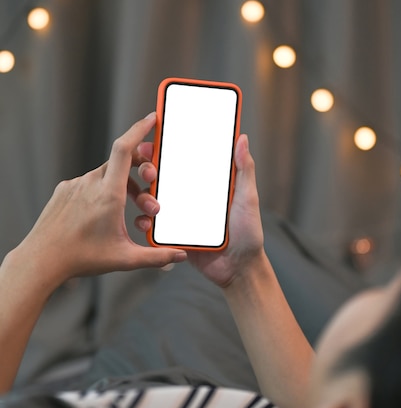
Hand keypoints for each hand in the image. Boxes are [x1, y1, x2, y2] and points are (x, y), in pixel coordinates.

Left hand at [17, 114, 186, 285]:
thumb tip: (179, 256)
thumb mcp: (124, 258)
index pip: (124, 148)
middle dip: (139, 173)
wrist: (42, 260)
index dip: (139, 130)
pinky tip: (100, 214)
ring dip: (120, 186)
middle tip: (148, 198)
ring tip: (126, 211)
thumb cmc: (81, 258)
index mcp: (109, 194)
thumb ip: (156, 256)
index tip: (151, 119)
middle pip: (122, 163)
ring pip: (106, 174)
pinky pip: (88, 182)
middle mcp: (91, 183)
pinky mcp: (64, 190)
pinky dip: (101, 191)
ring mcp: (75, 184)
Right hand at [136, 133, 263, 288]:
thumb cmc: (248, 233)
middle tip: (149, 171)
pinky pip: (152, 225)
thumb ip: (244, 169)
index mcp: (205, 184)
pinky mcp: (171, 234)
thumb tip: (242, 138)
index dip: (164, 149)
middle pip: (160, 177)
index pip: (181, 160)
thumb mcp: (247, 198)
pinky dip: (145, 222)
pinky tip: (147, 222)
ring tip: (151, 202)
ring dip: (144, 196)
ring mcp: (178, 215)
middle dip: (147, 169)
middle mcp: (188, 197)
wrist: (240, 268)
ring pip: (151, 199)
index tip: (153, 140)